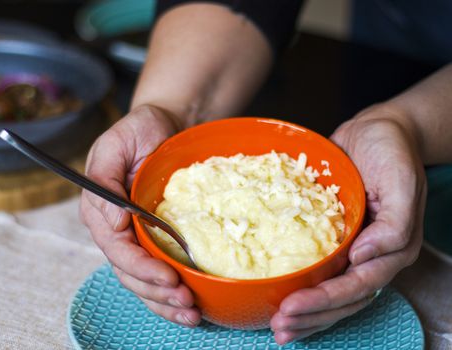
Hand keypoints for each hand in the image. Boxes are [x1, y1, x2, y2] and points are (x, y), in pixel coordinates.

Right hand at [80, 104, 200, 326]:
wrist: (166, 125)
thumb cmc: (140, 129)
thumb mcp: (116, 143)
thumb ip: (104, 178)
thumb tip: (112, 218)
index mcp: (101, 209)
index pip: (117, 249)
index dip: (141, 267)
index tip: (168, 277)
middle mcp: (116, 229)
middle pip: (129, 273)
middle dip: (156, 292)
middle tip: (186, 301)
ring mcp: (136, 237)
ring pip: (143, 282)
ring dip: (164, 302)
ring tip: (191, 313)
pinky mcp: (156, 240)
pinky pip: (159, 272)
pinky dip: (170, 293)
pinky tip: (190, 306)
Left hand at [271, 105, 426, 343]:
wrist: (377, 131)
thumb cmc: (392, 152)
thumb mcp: (402, 180)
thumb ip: (395, 224)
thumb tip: (364, 257)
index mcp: (392, 247)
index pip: (358, 285)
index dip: (325, 300)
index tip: (291, 307)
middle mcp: (371, 254)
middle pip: (344, 298)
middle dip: (312, 316)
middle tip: (279, 327)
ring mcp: (352, 248)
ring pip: (332, 292)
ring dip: (307, 314)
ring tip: (279, 328)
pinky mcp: (334, 238)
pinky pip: (320, 270)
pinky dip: (303, 289)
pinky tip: (282, 300)